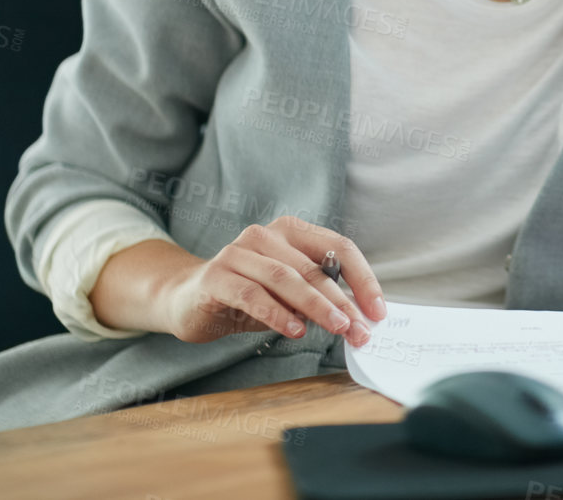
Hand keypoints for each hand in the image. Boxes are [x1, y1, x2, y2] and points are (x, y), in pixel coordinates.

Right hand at [158, 216, 386, 345]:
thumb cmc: (245, 295)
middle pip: (315, 268)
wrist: (184, 298)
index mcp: (291, 232)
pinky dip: (278, 314)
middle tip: (361, 330)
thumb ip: (316, 295)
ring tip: (338, 329)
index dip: (362, 278)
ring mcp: (238, 252)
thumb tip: (357, 317)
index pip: (338, 248)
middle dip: (343, 302)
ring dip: (317, 307)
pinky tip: (295, 331)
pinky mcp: (216, 276)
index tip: (377, 311)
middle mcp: (265, 235)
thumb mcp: (287, 293)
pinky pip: (253, 295)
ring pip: (286, 278)